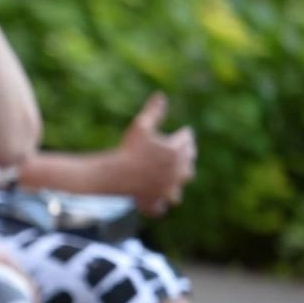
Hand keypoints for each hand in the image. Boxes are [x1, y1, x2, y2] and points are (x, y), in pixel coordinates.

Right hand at [116, 93, 194, 215]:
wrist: (114, 175)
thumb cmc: (128, 148)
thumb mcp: (140, 126)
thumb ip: (154, 111)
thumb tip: (161, 95)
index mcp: (177, 152)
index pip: (187, 139)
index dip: (183, 134)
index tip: (183, 132)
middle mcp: (178, 172)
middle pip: (188, 163)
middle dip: (185, 157)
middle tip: (180, 152)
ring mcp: (168, 190)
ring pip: (178, 187)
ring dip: (176, 183)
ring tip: (171, 179)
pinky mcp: (155, 202)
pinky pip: (160, 207)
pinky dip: (158, 205)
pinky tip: (154, 200)